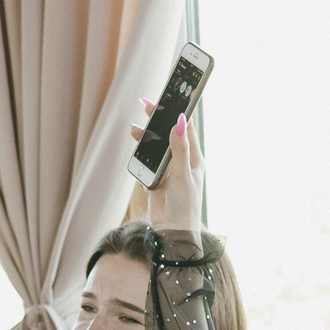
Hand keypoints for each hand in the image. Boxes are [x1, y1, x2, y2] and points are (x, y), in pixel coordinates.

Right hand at [125, 101, 204, 236]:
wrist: (172, 232)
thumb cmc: (185, 206)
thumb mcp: (182, 175)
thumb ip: (180, 149)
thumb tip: (180, 122)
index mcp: (194, 159)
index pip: (187, 129)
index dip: (179, 112)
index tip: (172, 97)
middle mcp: (182, 162)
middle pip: (169, 135)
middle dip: (159, 120)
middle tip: (148, 105)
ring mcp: (168, 170)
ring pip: (156, 147)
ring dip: (147, 137)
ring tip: (136, 127)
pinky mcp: (156, 179)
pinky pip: (147, 161)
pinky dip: (140, 152)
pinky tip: (135, 145)